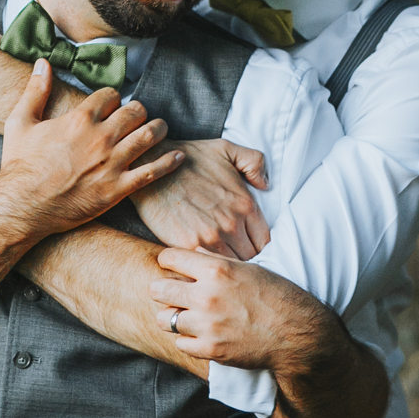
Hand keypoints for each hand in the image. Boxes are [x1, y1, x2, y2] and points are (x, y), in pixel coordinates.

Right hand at [0, 61, 183, 236]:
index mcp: (79, 119)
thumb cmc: (20, 166)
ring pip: (148, 136)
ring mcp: (111, 163)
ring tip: (160, 128)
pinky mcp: (117, 189)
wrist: (21, 207)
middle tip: (139, 115)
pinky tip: (179, 156)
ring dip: (158, 129)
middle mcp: (100, 137)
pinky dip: (168, 162)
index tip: (111, 104)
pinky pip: (151, 172)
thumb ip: (35, 91)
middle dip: (139, 111)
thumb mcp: (20, 122)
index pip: (110, 95)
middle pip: (135, 112)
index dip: (113, 97)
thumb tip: (42, 63)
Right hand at [133, 139, 269, 257]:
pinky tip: (202, 264)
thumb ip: (254, 162)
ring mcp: (210, 237)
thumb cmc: (189, 158)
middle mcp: (232, 224)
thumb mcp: (227, 149)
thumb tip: (266, 184)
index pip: (264, 241)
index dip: (257, 245)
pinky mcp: (188, 246)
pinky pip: (207, 267)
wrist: (152, 168)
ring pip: (230, 266)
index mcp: (245, 204)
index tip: (247, 245)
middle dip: (243, 257)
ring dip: (226, 266)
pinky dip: (207, 268)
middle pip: (250, 258)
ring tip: (218, 264)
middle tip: (233, 256)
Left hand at [149, 246, 332, 372]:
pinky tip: (198, 333)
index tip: (170, 266)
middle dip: (161, 289)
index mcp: (217, 270)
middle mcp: (207, 296)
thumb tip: (193, 253)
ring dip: (171, 316)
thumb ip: (217, 260)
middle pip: (158, 289)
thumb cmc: (276, 295)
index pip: (170, 257)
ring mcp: (207, 325)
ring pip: (164, 319)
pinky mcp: (210, 350)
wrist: (295, 333)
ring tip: (182, 314)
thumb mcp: (248, 268)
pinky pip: (180, 343)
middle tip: (167, 292)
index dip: (168, 260)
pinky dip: (186, 338)